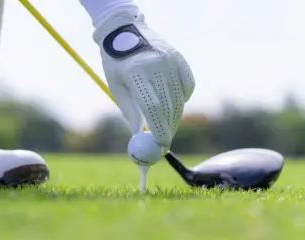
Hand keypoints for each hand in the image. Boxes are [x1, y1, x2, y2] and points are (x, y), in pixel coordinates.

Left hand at [93, 10, 194, 150]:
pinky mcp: (179, 58)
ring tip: (168, 126)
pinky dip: (183, 99)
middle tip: (165, 142)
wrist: (124, 29)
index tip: (160, 145)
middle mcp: (156, 65)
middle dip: (168, 128)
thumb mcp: (117, 86)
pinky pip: (187, 86)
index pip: (152, 108)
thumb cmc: (116, 62)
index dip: (159, 129)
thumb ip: (130, 111)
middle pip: (168, 106)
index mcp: (136, 73)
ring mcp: (170, 60)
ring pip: (179, 99)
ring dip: (175, 117)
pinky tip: (174, 103)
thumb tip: (140, 137)